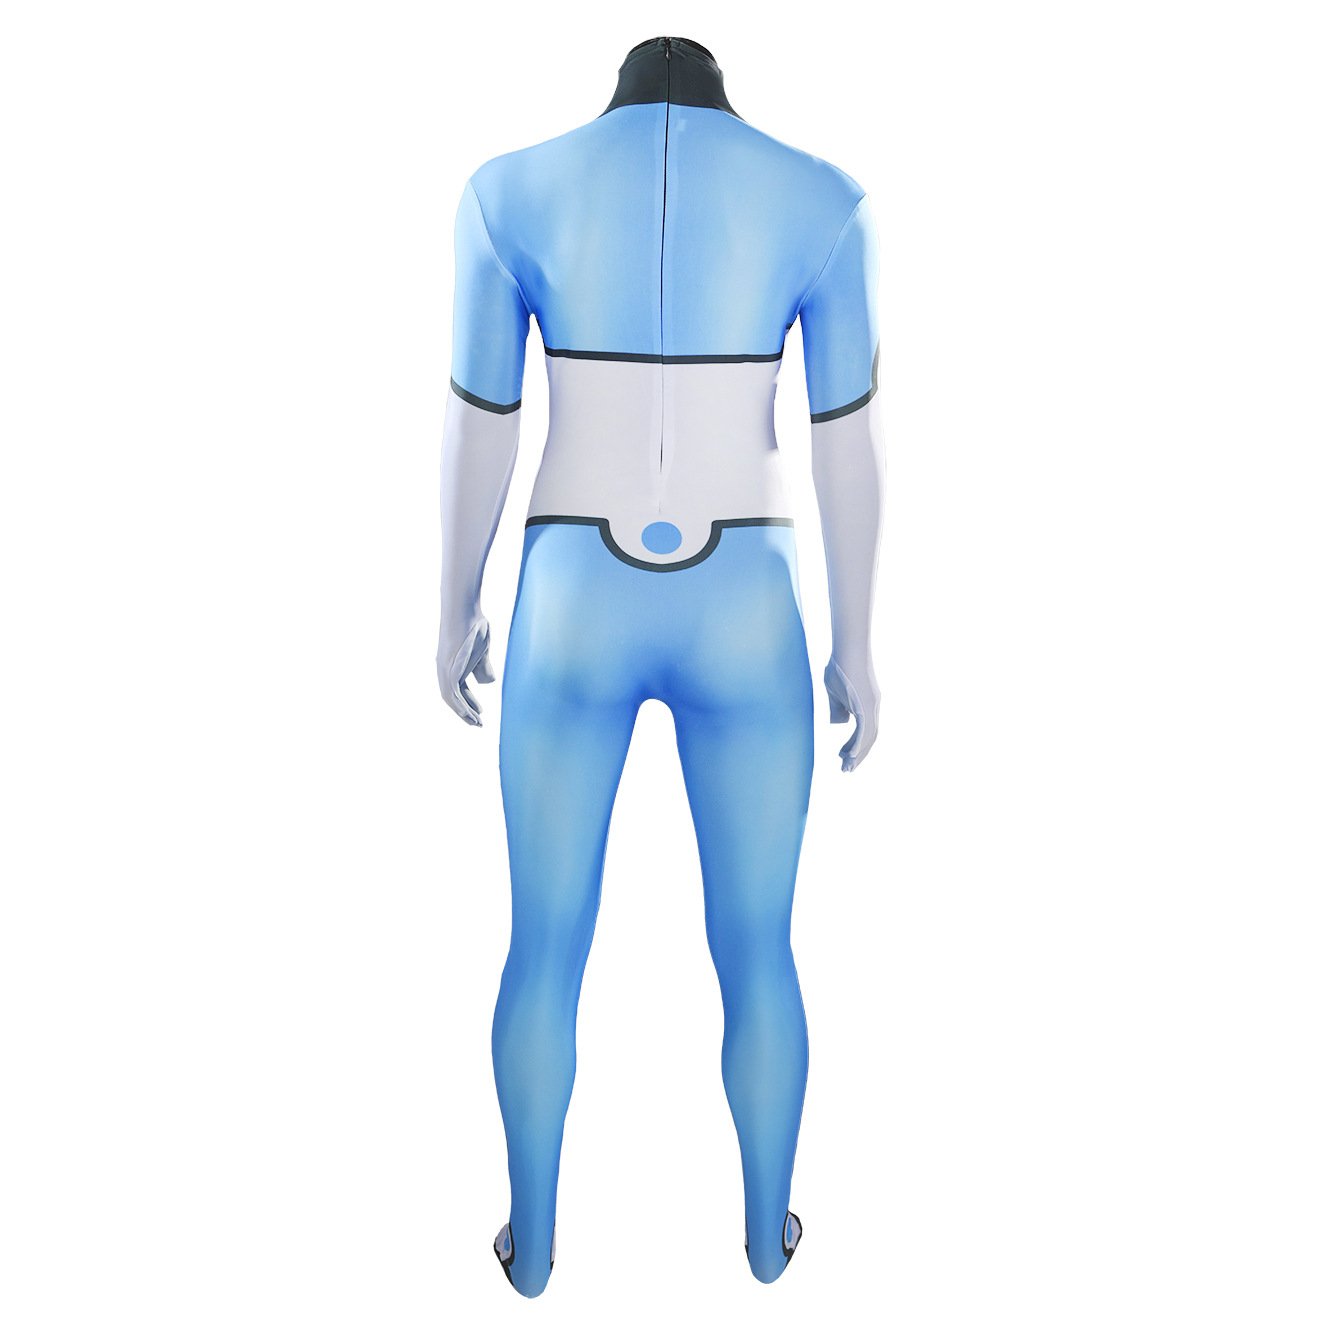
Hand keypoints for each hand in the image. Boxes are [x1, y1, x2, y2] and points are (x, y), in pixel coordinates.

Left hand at [437, 612, 496, 725]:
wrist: (463, 608)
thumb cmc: (474, 624)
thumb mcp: (482, 650)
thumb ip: (483, 666)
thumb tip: (487, 682)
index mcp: (452, 665)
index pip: (458, 690)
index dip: (469, 703)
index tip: (479, 713)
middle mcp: (444, 669)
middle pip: (452, 698)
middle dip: (465, 712)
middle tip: (477, 724)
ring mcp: (445, 668)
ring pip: (451, 698)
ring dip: (463, 713)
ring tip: (476, 723)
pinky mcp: (448, 667)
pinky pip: (453, 693)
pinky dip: (461, 706)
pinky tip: (469, 715)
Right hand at [823, 654, 878, 771]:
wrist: (847, 647)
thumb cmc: (838, 665)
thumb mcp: (835, 691)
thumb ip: (838, 708)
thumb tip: (839, 723)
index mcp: (866, 704)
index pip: (865, 732)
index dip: (856, 746)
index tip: (844, 757)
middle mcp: (873, 707)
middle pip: (870, 738)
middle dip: (858, 755)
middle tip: (847, 769)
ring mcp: (872, 706)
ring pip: (869, 737)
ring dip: (858, 755)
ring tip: (847, 768)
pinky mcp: (866, 704)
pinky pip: (865, 730)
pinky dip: (859, 745)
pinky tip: (852, 756)